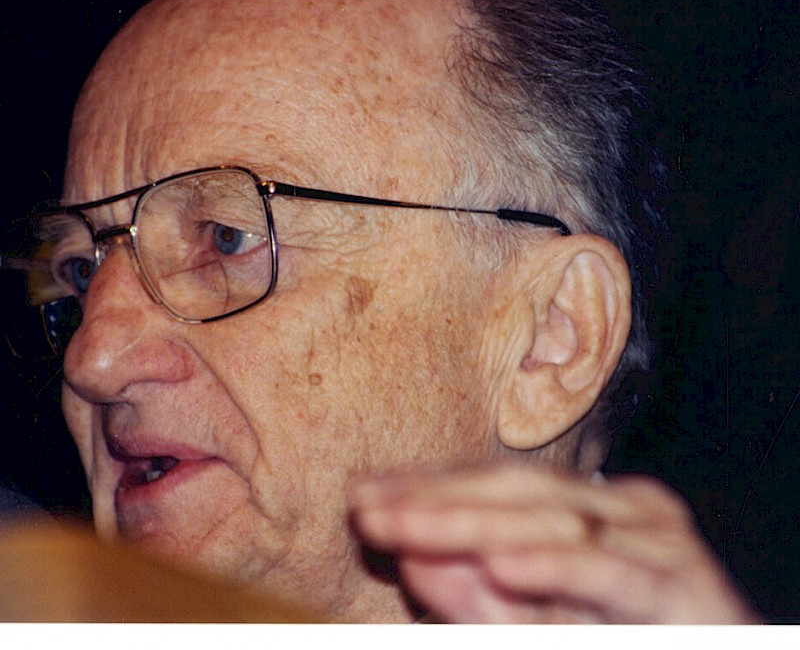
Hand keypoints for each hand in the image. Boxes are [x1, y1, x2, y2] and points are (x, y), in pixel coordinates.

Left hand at [349, 462, 758, 622]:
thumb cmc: (622, 643)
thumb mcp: (539, 624)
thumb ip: (481, 600)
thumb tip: (414, 559)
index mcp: (590, 507)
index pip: (497, 484)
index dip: (429, 486)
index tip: (364, 493)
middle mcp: (625, 510)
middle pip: (518, 494)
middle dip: (436, 500)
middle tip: (367, 506)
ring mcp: (659, 541)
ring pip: (552, 523)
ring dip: (472, 525)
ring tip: (405, 526)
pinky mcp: (688, 591)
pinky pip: (612, 578)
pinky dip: (555, 568)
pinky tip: (502, 562)